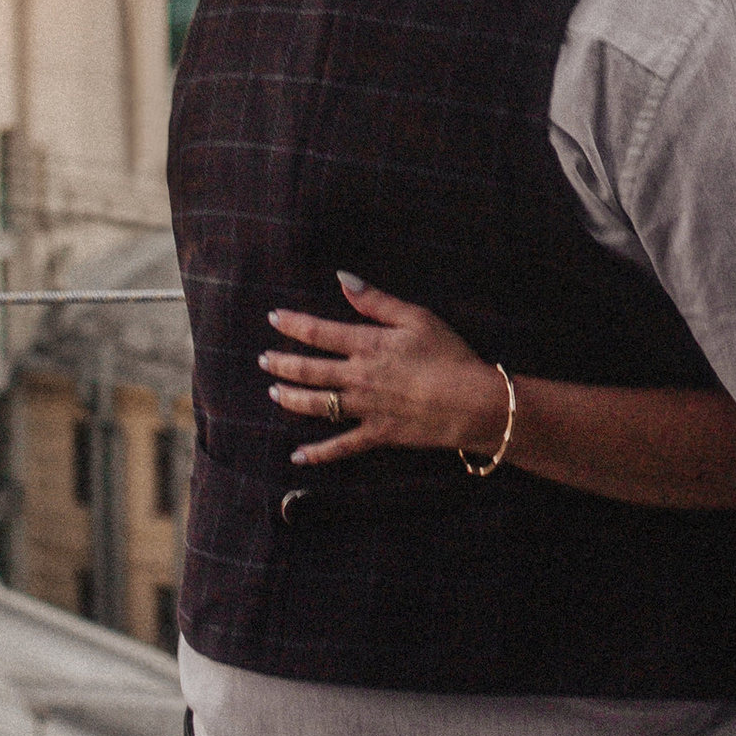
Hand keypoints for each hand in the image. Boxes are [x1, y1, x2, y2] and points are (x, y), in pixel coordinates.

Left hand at [262, 276, 510, 463]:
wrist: (472, 402)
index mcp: (368, 345)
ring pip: (316, 405)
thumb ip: (376, 301)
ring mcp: (365, 408)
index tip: (273, 318)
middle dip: (281, 364)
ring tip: (273, 393)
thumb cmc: (449, 354)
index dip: (292, 324)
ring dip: (290, 399)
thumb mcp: (417, 317)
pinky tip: (297, 456)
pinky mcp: (377, 434)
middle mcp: (358, 377)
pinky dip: (317, 453)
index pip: (318, 332)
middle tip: (263, 360)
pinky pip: (340, 447)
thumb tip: (343, 279)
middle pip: (308, 370)